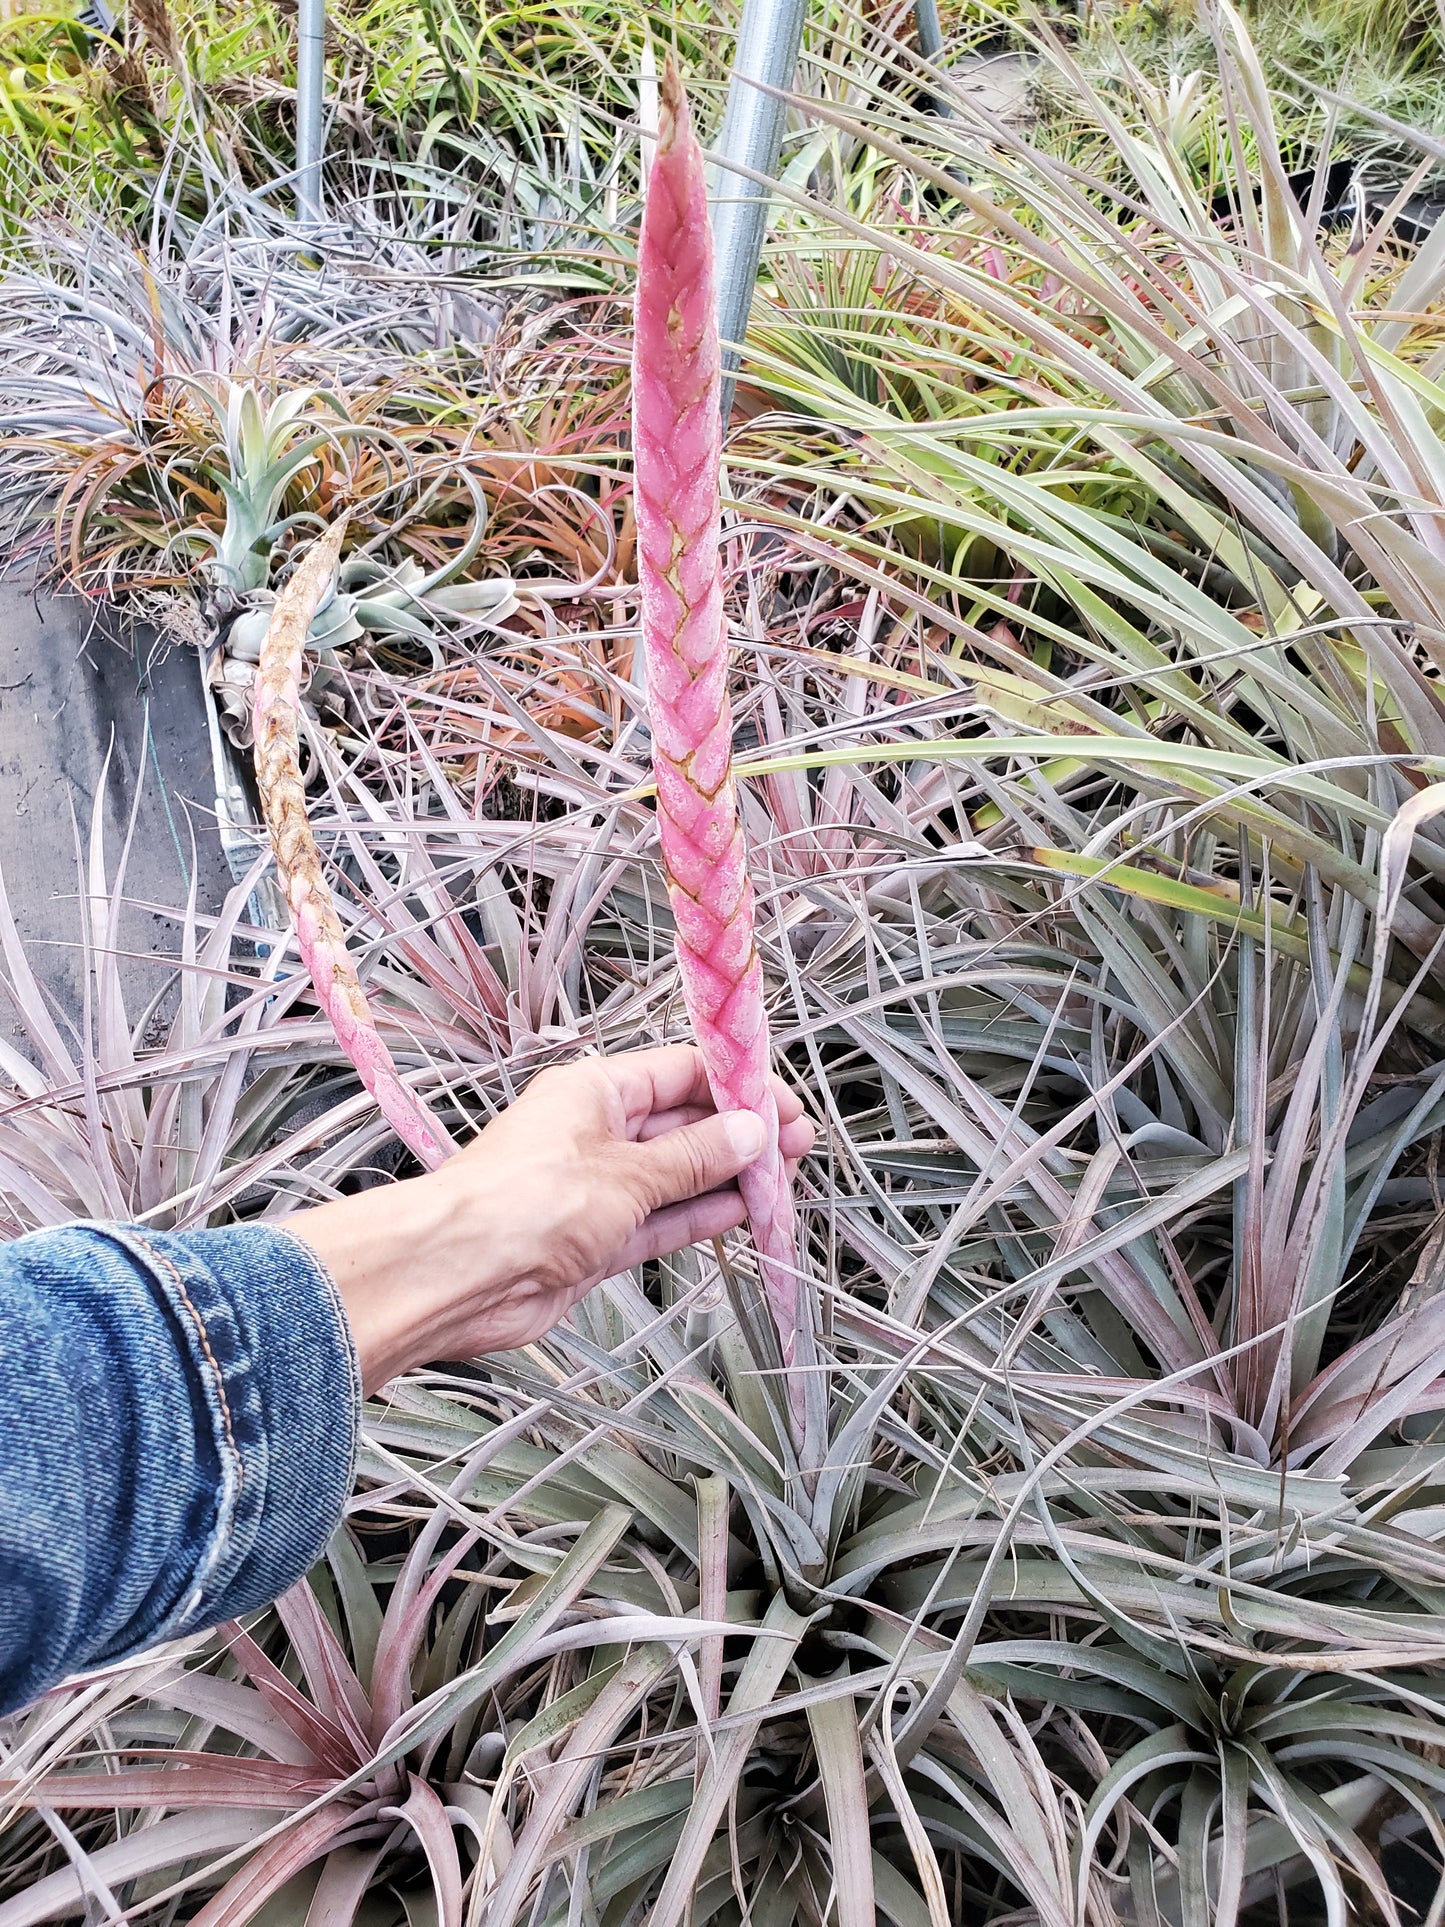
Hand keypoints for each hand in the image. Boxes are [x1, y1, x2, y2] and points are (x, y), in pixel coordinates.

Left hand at [291, 1046, 814, 1391]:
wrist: (455, 1274)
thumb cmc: (525, 1202)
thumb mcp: (627, 1171)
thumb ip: (695, 1156)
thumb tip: (750, 1132)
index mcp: (595, 1091)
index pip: (680, 1074)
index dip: (736, 1086)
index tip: (784, 1103)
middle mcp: (595, 1133)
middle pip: (683, 1123)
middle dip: (740, 1134)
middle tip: (798, 1145)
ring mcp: (596, 1187)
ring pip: (677, 1175)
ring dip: (728, 1177)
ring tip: (784, 1178)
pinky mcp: (595, 1238)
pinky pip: (660, 1219)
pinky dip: (700, 1215)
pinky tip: (743, 1211)